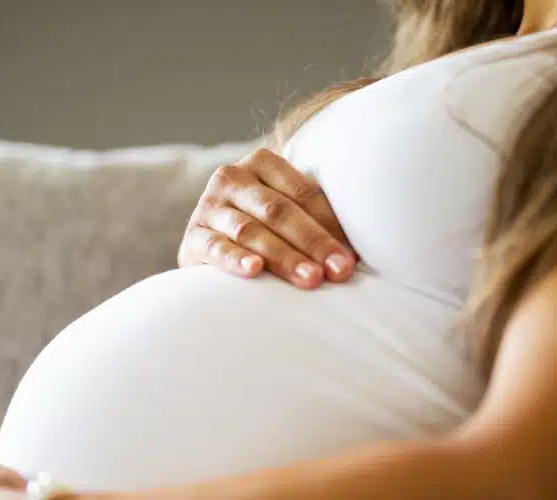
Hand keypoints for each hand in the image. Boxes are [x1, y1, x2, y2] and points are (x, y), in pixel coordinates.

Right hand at [178, 148, 356, 288]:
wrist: (212, 245)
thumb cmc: (266, 230)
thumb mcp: (289, 214)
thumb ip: (319, 219)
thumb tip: (364, 249)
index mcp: (262, 163)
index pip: (302, 193)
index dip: (330, 224)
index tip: (353, 257)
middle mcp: (232, 178)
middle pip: (279, 211)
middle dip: (313, 243)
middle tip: (339, 271)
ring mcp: (208, 207)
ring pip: (251, 231)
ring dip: (284, 256)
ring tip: (310, 279)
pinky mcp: (193, 237)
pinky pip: (216, 248)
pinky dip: (235, 259)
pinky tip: (254, 270)